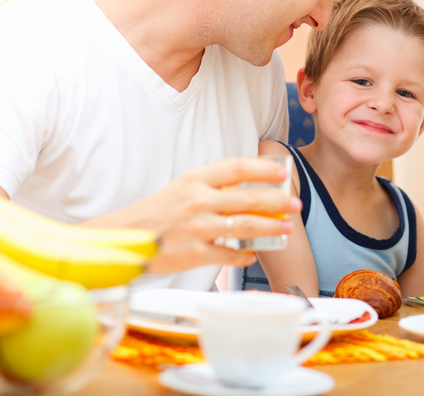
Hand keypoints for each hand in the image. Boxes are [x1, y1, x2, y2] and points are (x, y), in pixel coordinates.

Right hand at [85, 158, 301, 273]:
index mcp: (196, 179)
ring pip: (245, 226)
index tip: (284, 172)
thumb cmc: (159, 211)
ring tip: (286, 228)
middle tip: (296, 205)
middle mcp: (197, 200)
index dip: (264, 169)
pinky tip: (253, 252)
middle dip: (278, 202)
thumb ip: (214, 185)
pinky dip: (245, 253)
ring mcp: (197, 228)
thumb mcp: (184, 187)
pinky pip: (229, 253)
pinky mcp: (194, 253)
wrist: (127, 237)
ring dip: (271, 228)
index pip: (237, 168)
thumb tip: (252, 185)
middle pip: (248, 198)